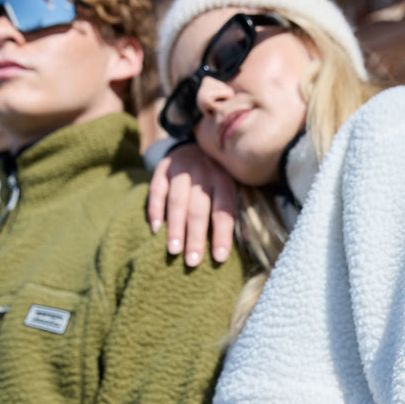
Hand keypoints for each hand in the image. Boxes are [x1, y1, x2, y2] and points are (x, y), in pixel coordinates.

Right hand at [147, 143, 236, 266]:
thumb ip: (239, 212)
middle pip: (199, 209)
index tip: (219, 258)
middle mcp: (203, 174)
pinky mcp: (163, 168)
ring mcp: (182, 170)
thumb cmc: (219, 174)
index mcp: (225, 181)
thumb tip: (249, 241)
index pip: (224, 211)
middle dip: (196, 237)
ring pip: (177, 201)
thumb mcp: (235, 186)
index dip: (222, 235)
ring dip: (175, 227)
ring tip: (174, 251)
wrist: (197, 142)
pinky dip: (155, 209)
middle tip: (192, 262)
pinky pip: (157, 189)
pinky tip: (155, 228)